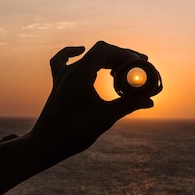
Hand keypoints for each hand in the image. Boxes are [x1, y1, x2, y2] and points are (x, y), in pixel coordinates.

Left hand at [30, 41, 154, 156]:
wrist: (45, 144)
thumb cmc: (74, 132)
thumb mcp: (105, 117)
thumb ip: (128, 105)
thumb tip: (149, 101)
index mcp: (80, 74)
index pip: (105, 50)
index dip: (124, 53)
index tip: (138, 63)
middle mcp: (70, 71)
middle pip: (98, 52)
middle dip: (120, 57)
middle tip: (138, 66)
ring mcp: (62, 77)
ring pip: (86, 57)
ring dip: (105, 59)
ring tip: (121, 69)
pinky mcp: (58, 85)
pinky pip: (62, 61)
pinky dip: (72, 53)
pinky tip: (80, 50)